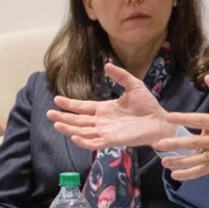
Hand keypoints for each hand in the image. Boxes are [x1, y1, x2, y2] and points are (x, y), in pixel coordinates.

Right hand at [47, 62, 175, 148]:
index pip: (83, 107)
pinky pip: (95, 142)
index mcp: (105, 109)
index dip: (70, 104)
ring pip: (83, 131)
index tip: (56, 99)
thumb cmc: (148, 105)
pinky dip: (84, 141)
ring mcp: (106, 131)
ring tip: (56, 125)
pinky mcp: (113, 140)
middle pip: (78, 120)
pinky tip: (74, 136)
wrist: (160, 120)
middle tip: (48, 114)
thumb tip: (106, 64)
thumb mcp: (134, 85)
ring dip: (69, 129)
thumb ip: (120, 76)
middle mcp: (102, 121)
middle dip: (63, 118)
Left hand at [155, 74, 208, 183]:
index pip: (200, 120)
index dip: (184, 119)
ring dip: (178, 161)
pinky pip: (200, 171)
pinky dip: (187, 175)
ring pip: (195, 160)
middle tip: (159, 143)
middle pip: (194, 143)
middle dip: (176, 143)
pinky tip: (174, 175)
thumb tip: (207, 77)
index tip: (168, 117)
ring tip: (163, 161)